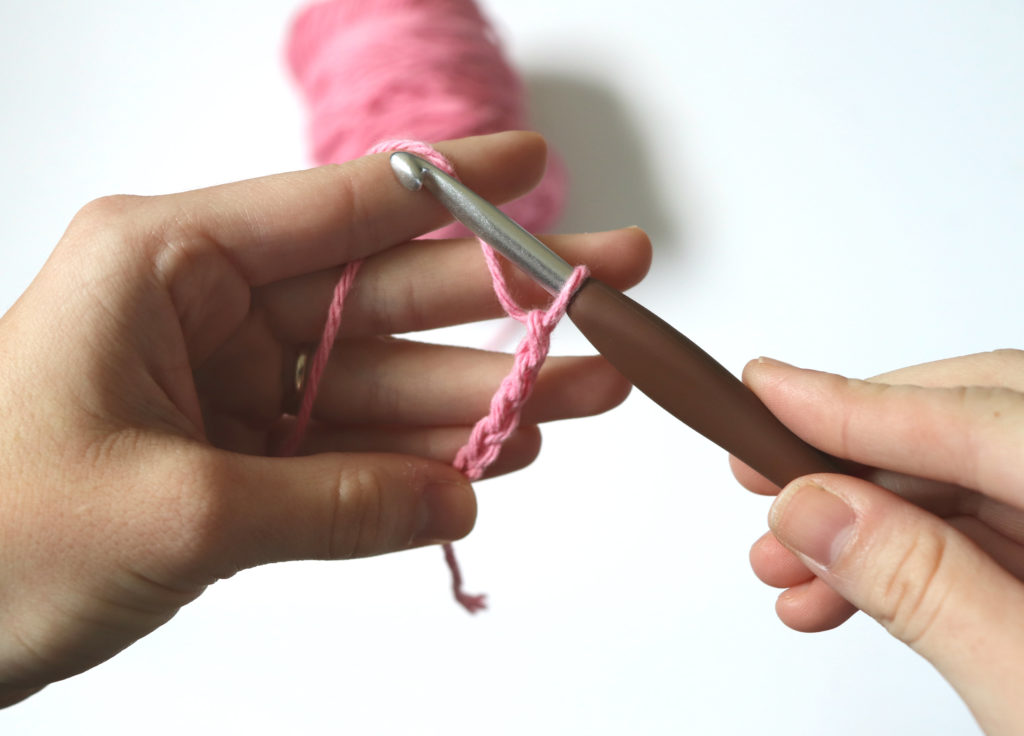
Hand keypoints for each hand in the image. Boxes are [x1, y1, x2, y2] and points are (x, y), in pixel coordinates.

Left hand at [0, 131, 651, 705]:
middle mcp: (203, 310)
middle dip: (501, 304)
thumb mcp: (174, 510)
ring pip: (377, 382)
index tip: (535, 165)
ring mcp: (224, 386)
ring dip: (478, 395)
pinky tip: (497, 454)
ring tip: (584, 395)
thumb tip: (459, 497)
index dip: (452, 188)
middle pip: (382, 298)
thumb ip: (332, 505)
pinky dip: (417, 462)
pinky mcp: (232, 455)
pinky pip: (346, 449)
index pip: (338, 207)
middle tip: (608, 299)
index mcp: (166, 264)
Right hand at [733, 351, 1023, 734]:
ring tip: (787, 571)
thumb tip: (816, 509)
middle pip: (984, 428)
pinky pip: (991, 533)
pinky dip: (910, 558)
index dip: (865, 404)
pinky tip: (839, 594)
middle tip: (764, 483)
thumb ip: (926, 591)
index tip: (769, 390)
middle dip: (857, 464)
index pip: (997, 421)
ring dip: (869, 520)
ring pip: (976, 483)